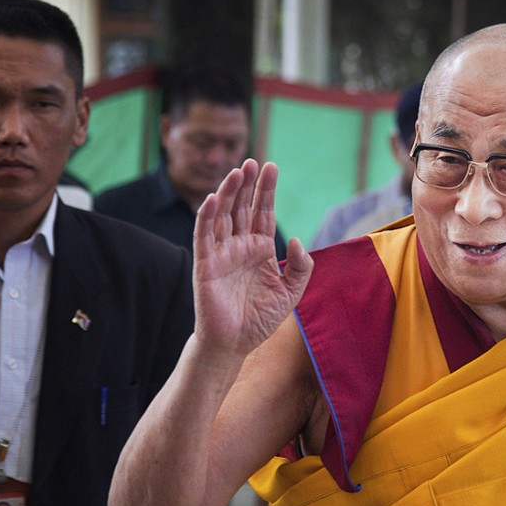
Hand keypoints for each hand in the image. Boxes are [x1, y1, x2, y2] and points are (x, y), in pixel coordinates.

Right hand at [192, 159, 313, 356]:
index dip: (266, 190)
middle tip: (252, 161)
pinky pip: (205, 236)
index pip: (263, 212)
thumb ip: (300, 267)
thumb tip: (296, 238)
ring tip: (237, 172)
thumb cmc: (260, 319)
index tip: (271, 167)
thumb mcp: (291, 292)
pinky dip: (207, 217)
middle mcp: (239, 246)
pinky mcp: (205, 264)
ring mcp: (221, 253)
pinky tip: (213, 199)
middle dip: (247, 184)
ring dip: (228, 193)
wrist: (235, 344)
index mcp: (260, 249)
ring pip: (223, 215)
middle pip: (242, 207)